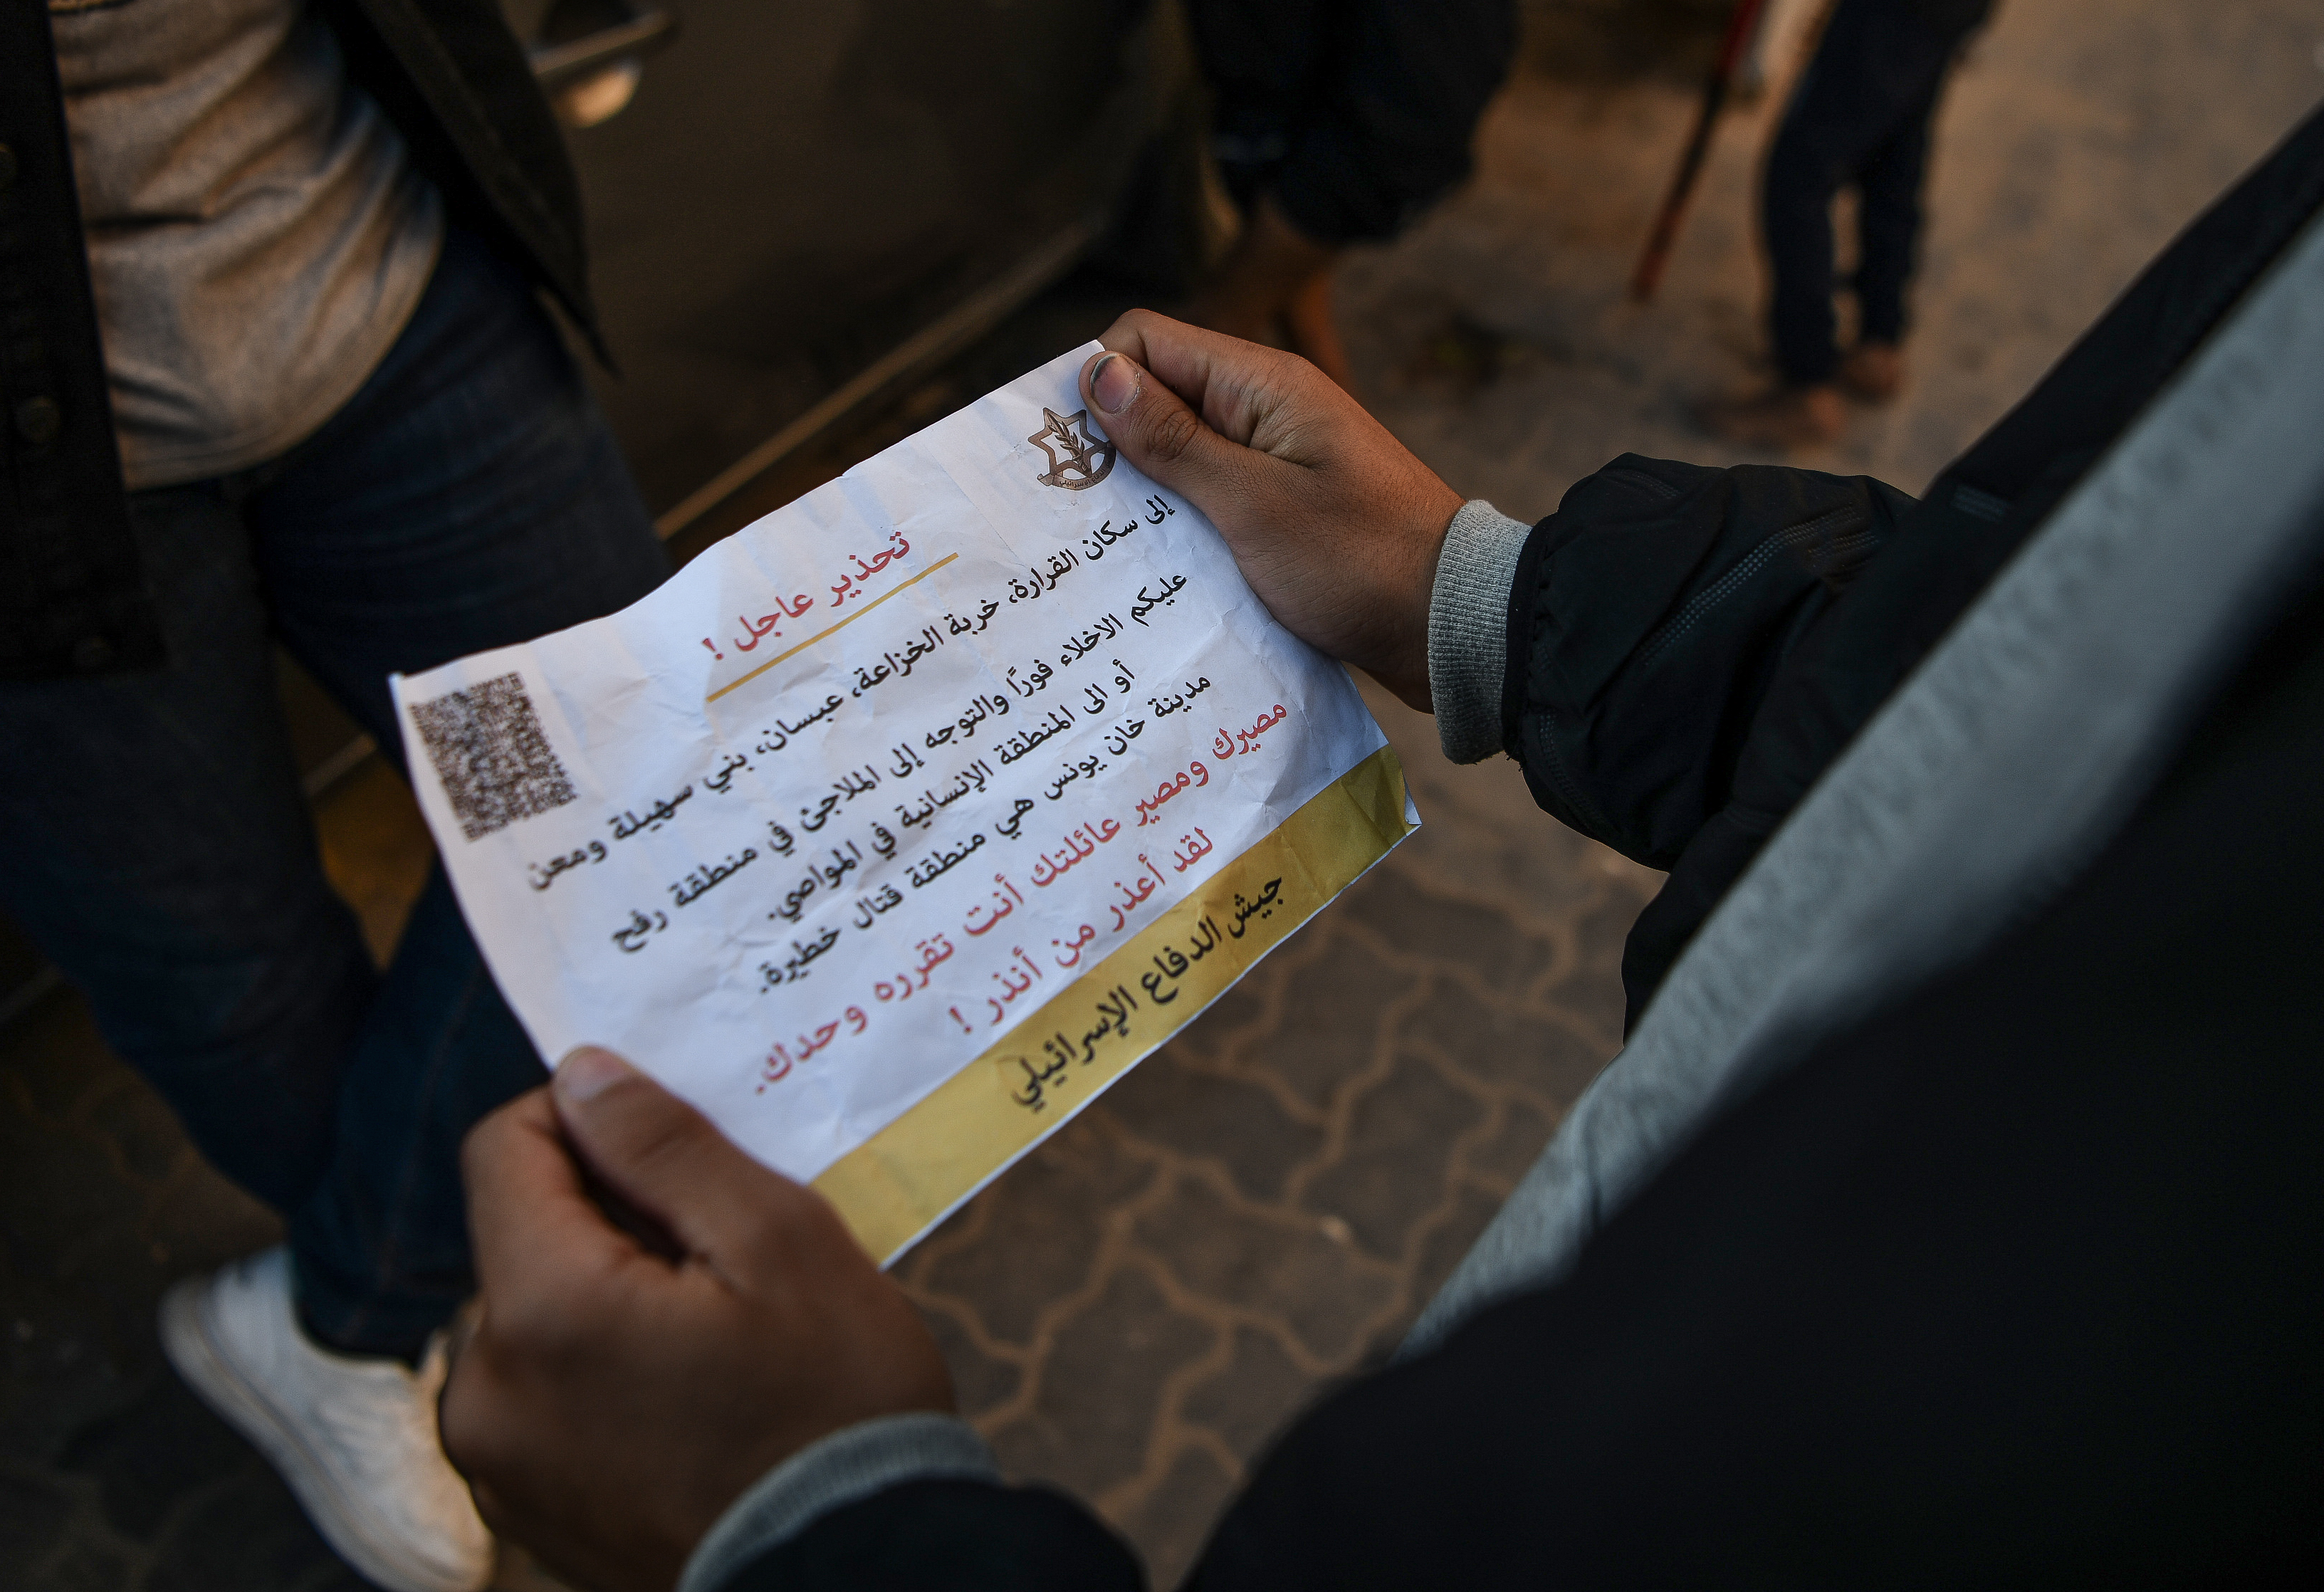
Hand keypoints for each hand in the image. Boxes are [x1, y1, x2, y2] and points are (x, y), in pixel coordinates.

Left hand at [441, 1048, 952, 1591]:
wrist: (857, 1572)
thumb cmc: (835, 1406)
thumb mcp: (779, 1241)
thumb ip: (667, 1147)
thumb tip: (582, 1074)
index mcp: (540, 1310)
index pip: (501, 1148)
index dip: (586, 1119)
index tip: (677, 1146)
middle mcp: (485, 1389)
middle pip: (522, 1232)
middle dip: (612, 1216)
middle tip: (726, 1252)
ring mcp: (498, 1461)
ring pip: (536, 1310)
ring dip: (610, 1292)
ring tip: (719, 1333)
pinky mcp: (524, 1507)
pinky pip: (544, 1390)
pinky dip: (604, 1366)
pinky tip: (694, 1394)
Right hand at [1078, 311, 1462, 709]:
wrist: (1454, 625)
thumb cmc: (1361, 560)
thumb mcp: (1254, 503)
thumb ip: (1174, 440)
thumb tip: (1099, 375)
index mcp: (1262, 385)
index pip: (1145, 341)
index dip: (1095, 383)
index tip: (1065, 453)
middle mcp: (1267, 410)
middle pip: (1156, 399)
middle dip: (1110, 447)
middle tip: (1072, 514)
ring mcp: (1278, 462)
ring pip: (1181, 457)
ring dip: (1145, 496)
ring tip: (1109, 550)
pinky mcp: (1286, 512)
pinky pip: (1213, 502)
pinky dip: (1183, 528)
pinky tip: (1160, 571)